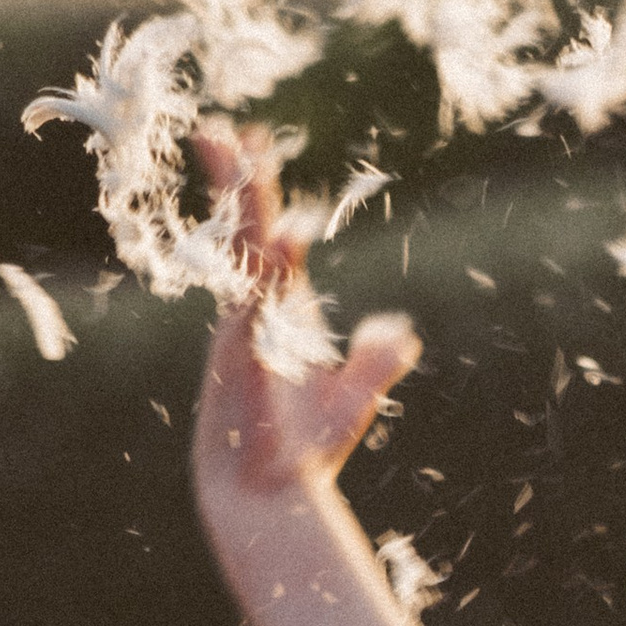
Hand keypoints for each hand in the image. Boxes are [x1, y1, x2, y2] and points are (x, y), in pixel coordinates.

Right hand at [189, 123, 421, 522]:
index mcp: (280, 312)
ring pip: (245, 258)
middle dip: (237, 183)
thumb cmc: (301, 451)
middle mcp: (257, 315)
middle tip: (224, 130)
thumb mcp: (352, 401)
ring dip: (244, 208)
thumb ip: (376, 362)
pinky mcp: (245, 361)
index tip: (252, 142)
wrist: (269, 495)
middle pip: (246, 234)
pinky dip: (269, 273)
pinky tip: (285, 239)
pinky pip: (255, 306)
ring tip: (235, 155)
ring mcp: (245, 335)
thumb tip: (402, 333)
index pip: (267, 237)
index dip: (258, 192)